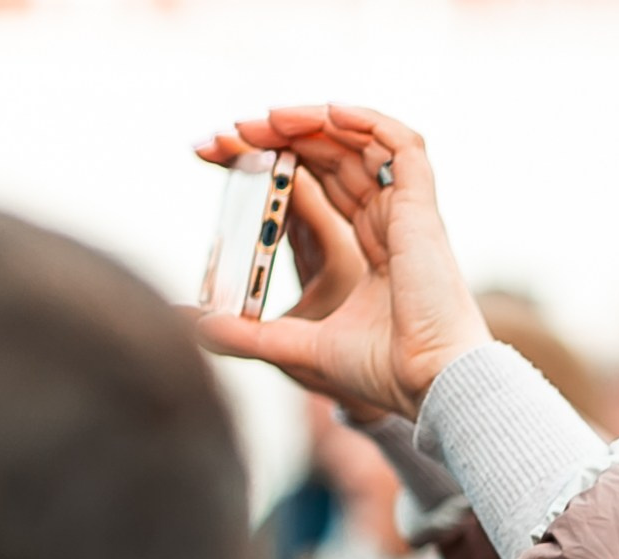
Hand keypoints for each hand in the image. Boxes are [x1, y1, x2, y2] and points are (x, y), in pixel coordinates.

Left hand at [195, 106, 490, 420]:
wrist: (428, 385)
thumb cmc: (383, 373)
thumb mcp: (297, 347)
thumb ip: (247, 335)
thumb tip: (190, 329)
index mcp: (374, 252)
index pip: (325, 186)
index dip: (279, 163)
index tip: (227, 157)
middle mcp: (392, 226)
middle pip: (336, 157)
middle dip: (281, 137)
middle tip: (231, 134)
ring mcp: (408, 216)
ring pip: (366, 143)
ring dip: (315, 121)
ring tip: (266, 120)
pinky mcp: (421, 213)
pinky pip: (403, 146)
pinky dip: (368, 121)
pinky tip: (326, 113)